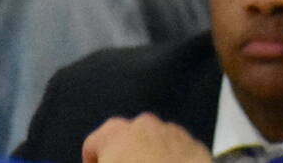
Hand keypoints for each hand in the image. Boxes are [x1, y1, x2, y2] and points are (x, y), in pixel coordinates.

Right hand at [82, 115, 210, 162]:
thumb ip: (101, 161)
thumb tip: (108, 159)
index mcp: (113, 132)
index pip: (91, 146)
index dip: (93, 162)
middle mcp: (141, 124)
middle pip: (122, 141)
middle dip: (120, 158)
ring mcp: (168, 130)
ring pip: (150, 143)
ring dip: (146, 158)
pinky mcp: (190, 142)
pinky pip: (172, 150)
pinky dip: (168, 160)